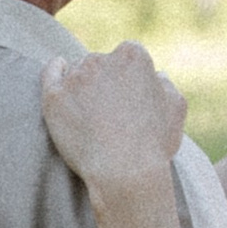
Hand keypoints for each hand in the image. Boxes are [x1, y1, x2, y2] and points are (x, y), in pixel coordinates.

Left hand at [41, 41, 187, 198]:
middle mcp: (102, 59)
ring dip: (81, 86)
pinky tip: (59, 71)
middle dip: (103, 81)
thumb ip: (166, 85)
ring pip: (76, 72)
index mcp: (133, 55)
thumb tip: (157, 75)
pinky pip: (50, 75)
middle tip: (107, 112)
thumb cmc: (153, 144)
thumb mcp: (176, 108)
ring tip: (90, 116)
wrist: (124, 171)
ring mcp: (76, 77)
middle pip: (99, 63)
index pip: (127, 56)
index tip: (126, 97)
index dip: (127, 77)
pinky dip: (55, 72)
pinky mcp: (54, 96)